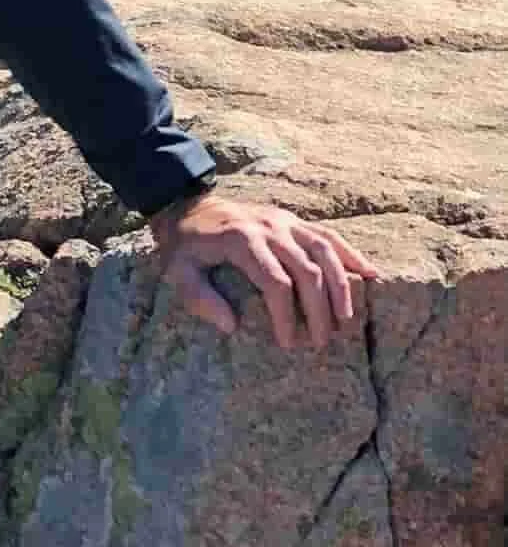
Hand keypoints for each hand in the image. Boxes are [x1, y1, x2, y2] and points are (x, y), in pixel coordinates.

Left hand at [150, 190, 379, 350]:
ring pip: (325, 252)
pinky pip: (328, 236)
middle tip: (321, 342)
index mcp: (241, 240)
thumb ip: (197, 297)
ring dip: (341, 288)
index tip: (288, 342)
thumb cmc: (184, 244)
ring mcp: (285, 221)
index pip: (275, 282)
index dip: (286, 315)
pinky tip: (370, 275)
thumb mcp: (176, 270)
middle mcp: (269, 228)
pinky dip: (351, 254)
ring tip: (347, 321)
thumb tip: (230, 326)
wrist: (187, 204)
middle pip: (307, 271)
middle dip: (319, 310)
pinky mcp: (293, 220)